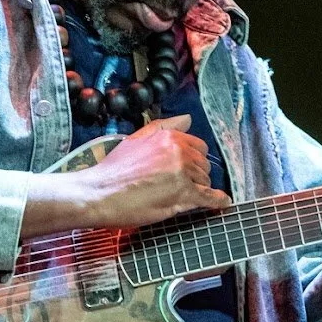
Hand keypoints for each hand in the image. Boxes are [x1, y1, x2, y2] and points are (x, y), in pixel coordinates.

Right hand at [22, 115, 230, 236]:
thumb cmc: (113, 169)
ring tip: (183, 195)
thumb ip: (165, 127)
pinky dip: (218, 201)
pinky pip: (209, 197)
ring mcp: (183, 173)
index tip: (188, 168)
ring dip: (199, 188)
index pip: (198, 146)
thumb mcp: (137, 138)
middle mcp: (179, 151)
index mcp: (169, 137)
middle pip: (203, 165)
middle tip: (180, 185)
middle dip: (196, 174)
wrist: (98, 193)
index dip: (193, 159)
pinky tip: (223, 203)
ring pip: (205, 181)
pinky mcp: (183, 194)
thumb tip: (188, 119)